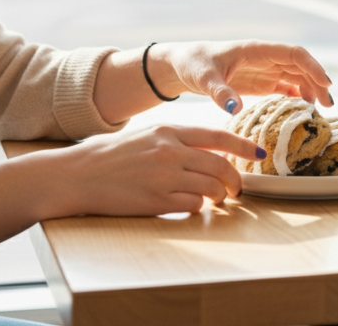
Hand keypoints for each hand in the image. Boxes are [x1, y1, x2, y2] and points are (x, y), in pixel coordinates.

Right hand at [0, 121, 270, 249]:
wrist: (79, 174)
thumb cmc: (111, 154)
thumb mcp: (147, 134)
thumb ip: (176, 140)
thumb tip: (205, 150)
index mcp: (169, 130)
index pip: (217, 136)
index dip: (242, 145)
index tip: (258, 152)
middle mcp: (170, 151)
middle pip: (220, 165)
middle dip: (236, 179)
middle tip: (238, 188)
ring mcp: (164, 176)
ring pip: (210, 187)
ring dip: (220, 195)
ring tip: (219, 199)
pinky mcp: (155, 201)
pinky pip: (191, 205)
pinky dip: (199, 208)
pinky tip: (193, 207)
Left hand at [158, 40, 333, 114]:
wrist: (182, 66)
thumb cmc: (193, 65)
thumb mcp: (203, 78)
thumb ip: (218, 92)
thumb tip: (233, 109)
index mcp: (256, 50)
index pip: (293, 53)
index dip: (312, 66)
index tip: (327, 84)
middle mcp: (265, 57)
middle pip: (300, 66)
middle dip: (317, 82)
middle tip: (329, 105)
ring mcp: (264, 69)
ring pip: (296, 76)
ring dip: (311, 89)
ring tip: (321, 110)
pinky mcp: (260, 82)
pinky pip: (286, 86)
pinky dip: (298, 95)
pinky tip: (304, 108)